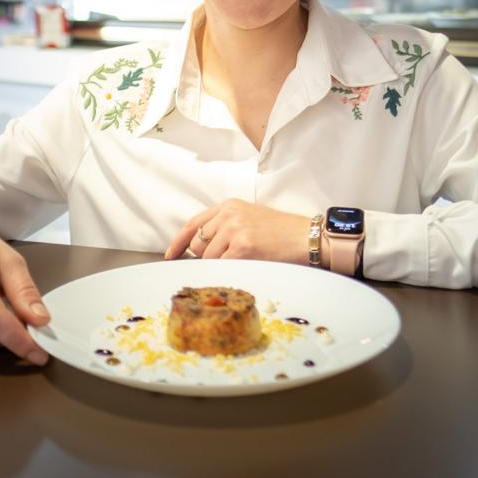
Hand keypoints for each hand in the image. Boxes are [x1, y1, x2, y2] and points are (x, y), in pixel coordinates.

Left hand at [164, 199, 311, 262]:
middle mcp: (228, 214)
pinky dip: (228, 271)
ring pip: (207, 258)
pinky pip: (221, 266)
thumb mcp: (249, 219)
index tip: (171, 255)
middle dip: (206, 257)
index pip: (192, 224)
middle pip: (197, 244)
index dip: (179, 242)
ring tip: (244, 261)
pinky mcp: (242, 246)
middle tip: (228, 261)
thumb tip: (202, 250)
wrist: (307, 237)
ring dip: (220, 266)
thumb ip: (225, 228)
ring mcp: (234, 229)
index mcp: (228, 206)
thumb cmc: (282, 232)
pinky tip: (244, 267)